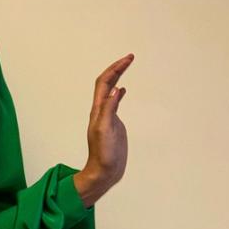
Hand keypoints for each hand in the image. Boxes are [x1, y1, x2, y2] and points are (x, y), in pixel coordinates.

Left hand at [82, 52, 132, 195]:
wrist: (103, 171)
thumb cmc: (103, 153)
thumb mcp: (105, 130)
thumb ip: (108, 110)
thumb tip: (115, 90)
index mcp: (98, 110)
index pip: (104, 82)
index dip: (115, 69)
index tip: (128, 59)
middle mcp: (101, 110)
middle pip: (106, 83)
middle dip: (117, 68)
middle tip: (130, 57)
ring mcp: (107, 117)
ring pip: (110, 91)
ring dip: (117, 77)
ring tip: (126, 66)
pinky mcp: (114, 124)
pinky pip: (114, 103)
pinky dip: (119, 93)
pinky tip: (123, 91)